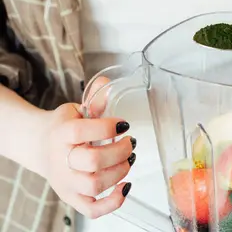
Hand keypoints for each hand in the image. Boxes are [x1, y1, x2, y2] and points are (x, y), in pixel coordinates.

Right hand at [37, 77, 135, 218]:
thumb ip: (94, 100)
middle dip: (120, 151)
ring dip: (120, 172)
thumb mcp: (76, 109)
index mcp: (61, 134)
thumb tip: (107, 83)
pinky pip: (92, 209)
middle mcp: (62, 160)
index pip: (82, 130)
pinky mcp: (72, 197)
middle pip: (93, 161)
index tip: (124, 123)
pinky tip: (125, 186)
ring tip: (128, 159)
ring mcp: (66, 182)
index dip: (108, 126)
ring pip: (95, 185)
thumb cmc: (64, 127)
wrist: (40, 145)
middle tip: (130, 142)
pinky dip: (113, 202)